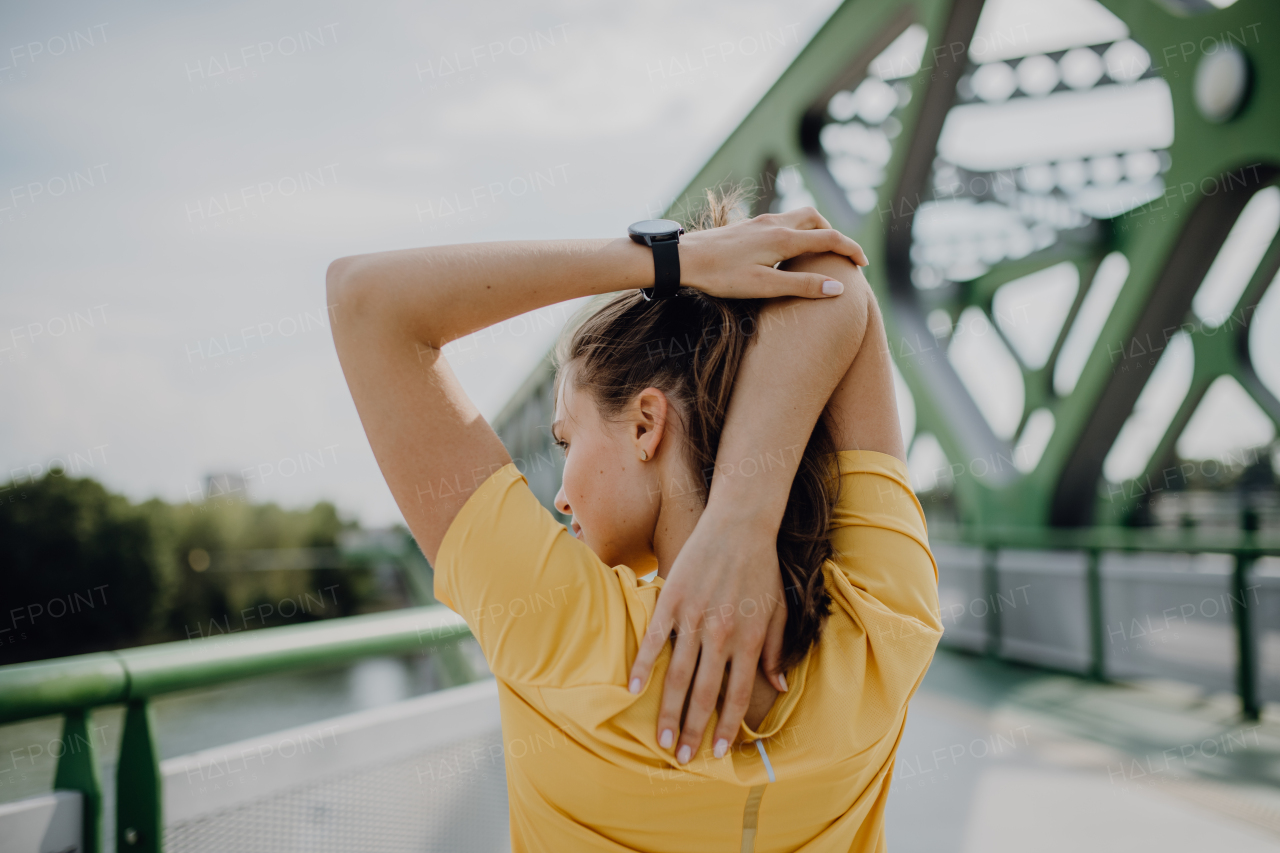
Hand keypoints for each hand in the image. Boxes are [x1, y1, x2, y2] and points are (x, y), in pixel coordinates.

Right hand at [628, 509, 787, 763]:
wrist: (740, 523)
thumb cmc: (762, 568)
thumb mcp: (779, 610)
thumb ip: (775, 651)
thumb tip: (778, 687)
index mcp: (748, 640)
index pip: (735, 695)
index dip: (725, 726)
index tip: (715, 751)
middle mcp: (720, 635)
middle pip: (703, 694)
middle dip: (692, 731)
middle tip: (681, 758)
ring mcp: (693, 618)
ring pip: (677, 675)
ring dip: (668, 711)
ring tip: (661, 739)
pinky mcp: (672, 600)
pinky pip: (654, 640)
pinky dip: (642, 666)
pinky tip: (632, 688)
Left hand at [679, 207, 867, 299]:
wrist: (685, 258)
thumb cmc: (722, 276)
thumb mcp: (764, 286)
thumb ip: (802, 285)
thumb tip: (838, 287)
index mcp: (783, 239)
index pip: (829, 239)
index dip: (851, 250)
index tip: (863, 264)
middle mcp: (775, 224)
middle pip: (816, 219)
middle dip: (834, 234)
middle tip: (842, 255)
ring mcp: (760, 222)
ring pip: (798, 216)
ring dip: (815, 229)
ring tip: (819, 251)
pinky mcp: (748, 226)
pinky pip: (782, 221)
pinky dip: (797, 230)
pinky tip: (787, 249)